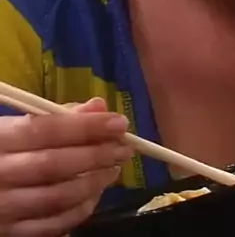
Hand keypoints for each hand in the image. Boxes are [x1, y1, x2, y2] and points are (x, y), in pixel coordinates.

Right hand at [0, 97, 132, 235]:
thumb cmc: (0, 150)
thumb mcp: (16, 126)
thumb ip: (55, 116)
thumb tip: (99, 107)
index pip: (46, 129)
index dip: (86, 126)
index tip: (120, 123)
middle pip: (54, 165)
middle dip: (96, 155)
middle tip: (125, 148)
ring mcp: (2, 208)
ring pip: (56, 198)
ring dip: (93, 183)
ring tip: (113, 169)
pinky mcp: (9, 233)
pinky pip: (50, 226)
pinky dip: (78, 211)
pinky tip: (93, 195)